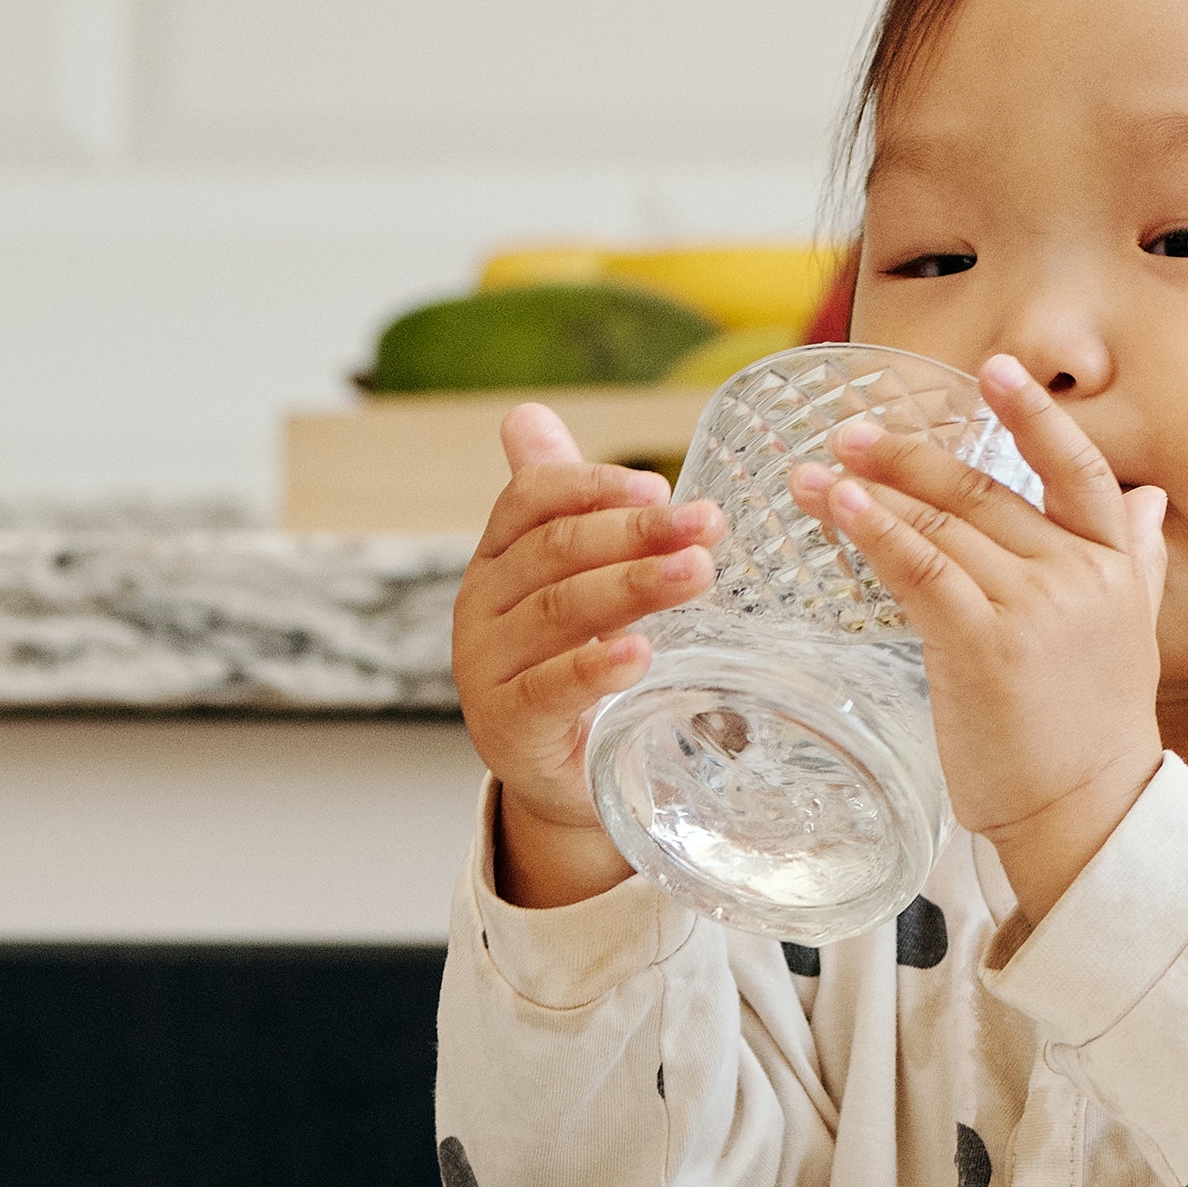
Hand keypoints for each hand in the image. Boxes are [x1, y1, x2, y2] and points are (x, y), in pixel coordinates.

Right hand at [448, 402, 712, 905]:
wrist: (560, 773)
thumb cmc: (571, 662)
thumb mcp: (570, 580)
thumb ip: (562, 504)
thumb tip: (525, 413)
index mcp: (497, 559)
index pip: (530, 499)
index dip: (594, 486)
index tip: (662, 488)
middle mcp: (480, 607)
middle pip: (556, 551)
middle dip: (637, 534)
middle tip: (707, 526)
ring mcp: (487, 669)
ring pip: (560, 612)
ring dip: (634, 587)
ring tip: (697, 574)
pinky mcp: (508, 727)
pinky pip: (549, 689)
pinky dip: (594, 668)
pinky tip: (639, 654)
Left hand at [801, 353, 1171, 915]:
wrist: (1088, 815)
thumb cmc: (1094, 733)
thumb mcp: (1131, 634)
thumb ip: (1136, 561)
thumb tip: (1150, 497)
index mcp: (1113, 565)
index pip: (1077, 469)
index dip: (1034, 414)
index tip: (992, 367)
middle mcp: (1078, 574)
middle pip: (985, 491)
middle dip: (909, 456)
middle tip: (852, 428)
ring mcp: (1034, 606)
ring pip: (943, 527)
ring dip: (871, 490)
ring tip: (814, 470)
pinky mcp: (985, 645)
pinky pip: (921, 570)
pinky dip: (875, 532)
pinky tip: (838, 508)